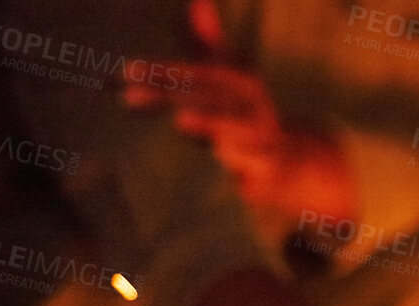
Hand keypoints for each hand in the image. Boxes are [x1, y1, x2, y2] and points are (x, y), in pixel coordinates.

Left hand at [124, 0, 352, 221]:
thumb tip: (199, 1)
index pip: (198, 71)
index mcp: (243, 82)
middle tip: (128, 95)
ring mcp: (264, 139)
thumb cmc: (246, 116)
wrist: (291, 162)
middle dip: (170, 95)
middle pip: (208, 96)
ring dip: (210, 125)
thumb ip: (208, 44)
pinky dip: (244, 171)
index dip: (163, 70)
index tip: (127, 70)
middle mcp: (255, 107)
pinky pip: (255, 168)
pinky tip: (228, 175)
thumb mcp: (230, 79)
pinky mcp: (269, 171)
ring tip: (181, 121)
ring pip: (234, 130)